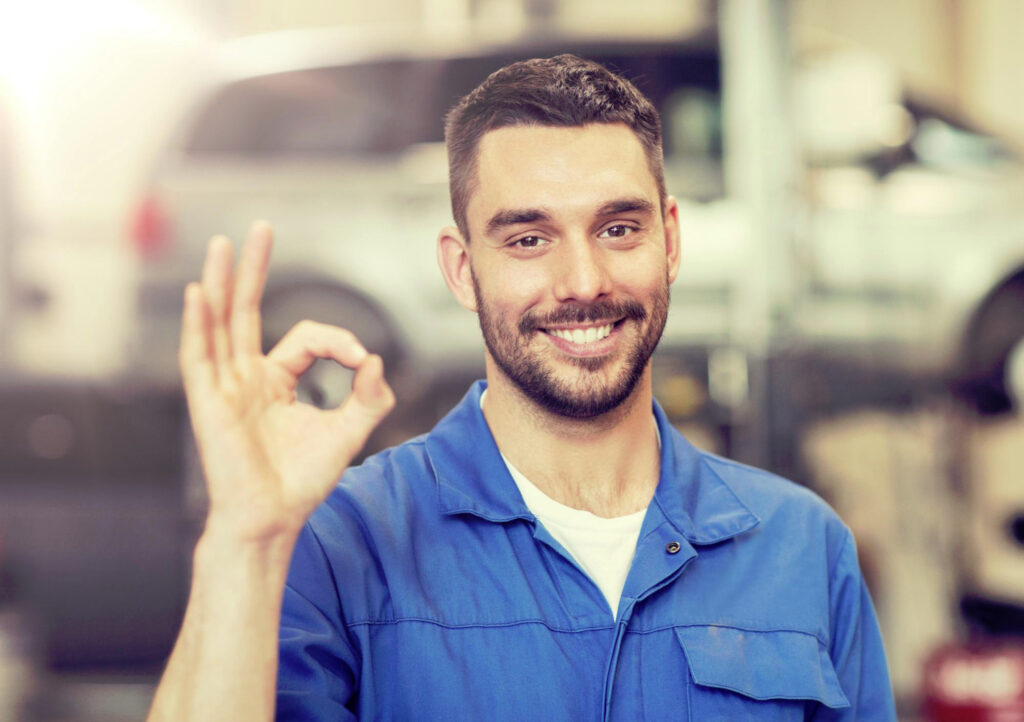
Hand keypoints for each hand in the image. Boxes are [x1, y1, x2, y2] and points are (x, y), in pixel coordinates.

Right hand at [179, 221, 394, 542]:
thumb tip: (377, 359)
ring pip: (220, 324)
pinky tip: (199, 293)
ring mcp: (224, 387)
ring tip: (223, 244)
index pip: (305, 338)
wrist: (273, 520)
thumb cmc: (302, 482)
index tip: (362, 362)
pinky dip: (198, 325)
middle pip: (246, 311)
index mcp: (277, 381)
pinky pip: (199, 358)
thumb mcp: (348, 433)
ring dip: (221, 282)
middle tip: (261, 228)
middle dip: (253, 269)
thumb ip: (369, 397)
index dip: (338, 342)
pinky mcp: (208, 403)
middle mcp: (246, 377)